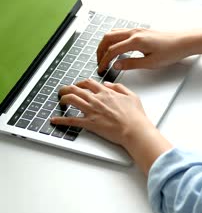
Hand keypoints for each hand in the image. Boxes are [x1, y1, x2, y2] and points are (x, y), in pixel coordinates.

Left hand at [51, 79, 172, 174]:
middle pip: (76, 89)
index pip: (89, 83)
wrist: (134, 129)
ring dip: (63, 99)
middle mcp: (97, 99)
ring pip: (71, 99)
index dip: (81, 83)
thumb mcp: (132, 96)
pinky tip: (54, 120)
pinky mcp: (89, 123)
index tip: (78, 85)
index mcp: (107, 93)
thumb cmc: (135, 116)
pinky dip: (60, 120)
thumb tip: (108, 84)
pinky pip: (71, 120)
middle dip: (67, 88)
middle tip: (64, 91)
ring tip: (60, 101)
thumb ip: (119, 87)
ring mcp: (92, 111)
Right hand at [96, 28, 189, 74]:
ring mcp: (137, 30)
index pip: (112, 50)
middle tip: (99, 62)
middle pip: (108, 38)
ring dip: (105, 44)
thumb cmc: (171, 52)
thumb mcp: (151, 63)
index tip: (101, 68)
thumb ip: (131, 64)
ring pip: (113, 33)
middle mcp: (134, 32)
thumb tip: (116, 65)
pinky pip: (120, 32)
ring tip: (104, 55)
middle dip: (100, 50)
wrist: (184, 42)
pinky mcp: (140, 31)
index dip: (104, 60)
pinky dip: (113, 40)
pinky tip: (116, 48)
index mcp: (135, 41)